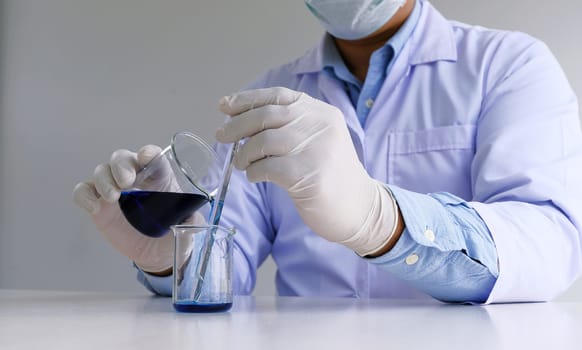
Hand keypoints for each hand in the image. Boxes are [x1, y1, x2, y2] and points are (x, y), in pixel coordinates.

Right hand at [73, 145, 201, 272]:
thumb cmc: (175, 231)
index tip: (146, 156)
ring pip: (101, 171)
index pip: (152, 156)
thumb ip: (190, 218)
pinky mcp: (99, 206)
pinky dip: (84, 196)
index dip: (148, 153)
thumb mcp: (188, 224)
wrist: (158, 253)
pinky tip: (95, 208)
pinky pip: (83, 192)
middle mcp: (135, 178)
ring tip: (112, 198)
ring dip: (103, 180)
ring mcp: (114, 190)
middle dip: (120, 165)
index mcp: (159, 177)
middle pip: (122, 158)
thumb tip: (192, 218)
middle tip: (125, 182)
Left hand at [217, 87, 399, 255]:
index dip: (247, 99)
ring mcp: (315, 149)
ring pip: (263, 141)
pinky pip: (266, 168)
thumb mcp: (317, 140)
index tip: (224, 105)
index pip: (278, 96)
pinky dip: (253, 172)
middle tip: (221, 136)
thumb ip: (290, 127)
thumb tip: (241, 121)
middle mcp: (320, 125)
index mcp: (321, 113)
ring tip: (242, 163)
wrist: (360, 208)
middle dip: (237, 125)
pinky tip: (255, 176)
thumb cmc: (331, 174)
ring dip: (244, 153)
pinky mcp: (307, 175)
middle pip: (266, 116)